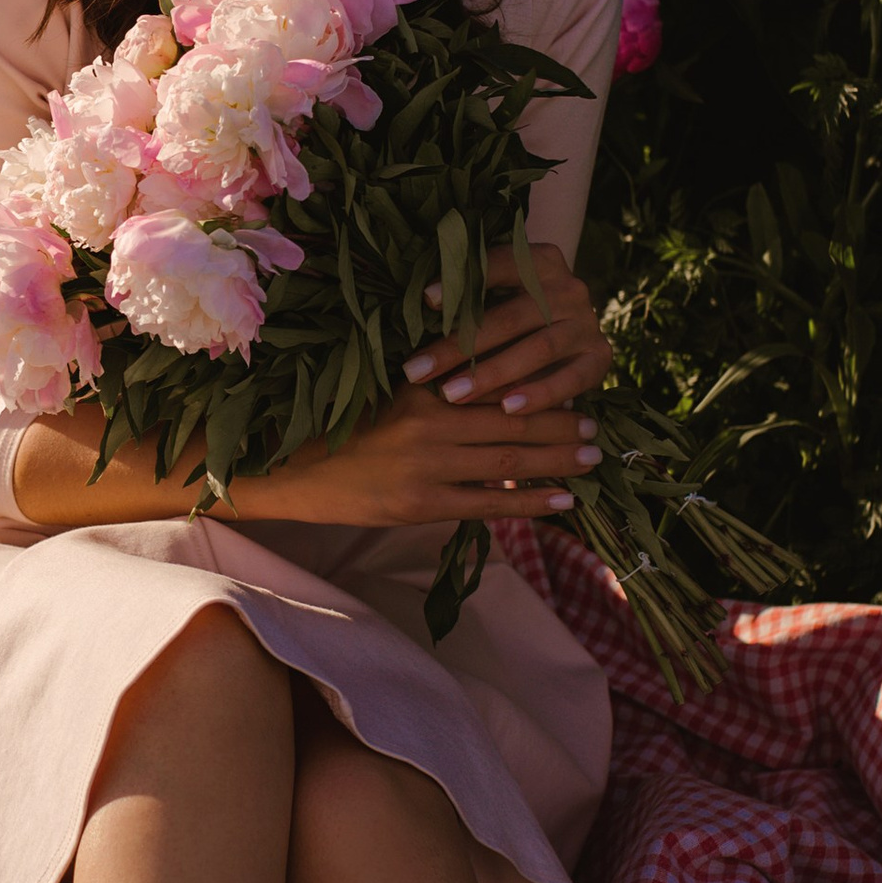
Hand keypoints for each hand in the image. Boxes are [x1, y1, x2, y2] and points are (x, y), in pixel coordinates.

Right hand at [231, 244, 608, 529]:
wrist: (285, 468)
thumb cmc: (333, 424)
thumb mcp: (380, 389)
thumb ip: (430, 385)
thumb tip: (484, 381)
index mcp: (421, 383)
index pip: (495, 378)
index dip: (538, 382)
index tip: (570, 383)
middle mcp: (430, 419)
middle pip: (514, 417)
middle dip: (561, 421)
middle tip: (596, 426)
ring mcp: (428, 464)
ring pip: (510, 459)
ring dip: (558, 459)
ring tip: (591, 458)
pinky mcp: (422, 503)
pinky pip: (490, 503)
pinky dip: (530, 501)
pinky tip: (563, 501)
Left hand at [404, 242, 613, 420]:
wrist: (568, 331)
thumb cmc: (511, 313)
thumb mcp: (494, 296)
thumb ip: (466, 297)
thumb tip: (413, 305)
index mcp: (540, 261)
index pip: (499, 266)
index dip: (462, 282)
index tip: (424, 299)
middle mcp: (569, 288)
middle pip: (509, 317)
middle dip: (460, 346)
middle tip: (417, 370)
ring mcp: (587, 324)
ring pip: (537, 349)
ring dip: (492, 374)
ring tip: (452, 394)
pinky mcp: (599, 358)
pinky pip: (570, 380)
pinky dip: (539, 395)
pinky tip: (507, 410)